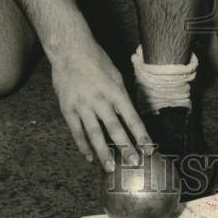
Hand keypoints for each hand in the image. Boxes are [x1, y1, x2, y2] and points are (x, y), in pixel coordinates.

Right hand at [51, 42, 152, 169]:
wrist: (69, 50)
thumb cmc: (96, 60)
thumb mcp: (115, 75)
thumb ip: (121, 96)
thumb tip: (128, 116)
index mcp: (115, 91)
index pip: (132, 118)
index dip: (141, 135)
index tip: (149, 149)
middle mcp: (100, 100)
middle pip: (115, 129)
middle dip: (126, 148)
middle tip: (134, 163)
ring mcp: (82, 106)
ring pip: (95, 134)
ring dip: (104, 153)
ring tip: (111, 168)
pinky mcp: (67, 109)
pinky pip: (77, 131)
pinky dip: (83, 146)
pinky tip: (89, 157)